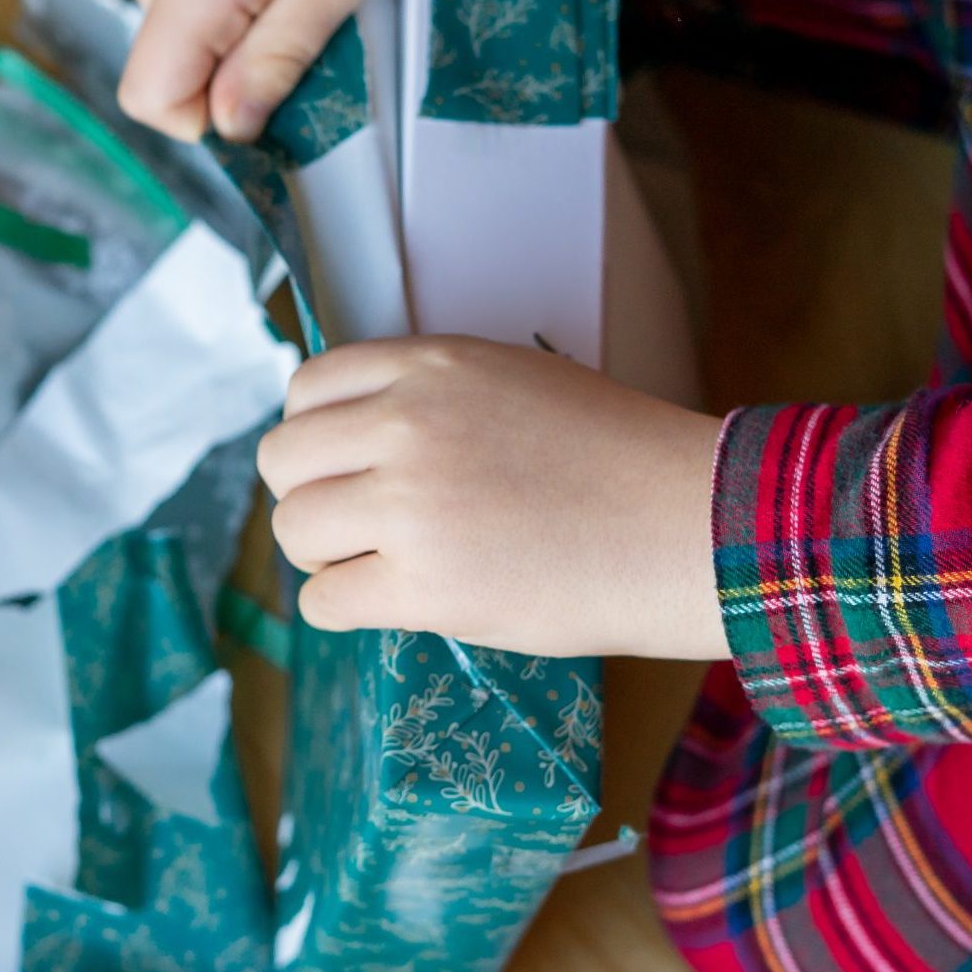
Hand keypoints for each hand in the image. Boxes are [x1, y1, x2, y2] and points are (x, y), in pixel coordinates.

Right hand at [119, 0, 452, 142]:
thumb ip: (273, 60)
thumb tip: (227, 129)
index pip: (148, 98)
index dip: (208, 119)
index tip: (273, 85)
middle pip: (165, 73)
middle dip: (231, 75)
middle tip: (303, 16)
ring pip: (179, 42)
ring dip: (236, 39)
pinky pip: (185, 4)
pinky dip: (230, 6)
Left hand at [257, 338, 729, 660]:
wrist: (688, 526)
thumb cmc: (614, 457)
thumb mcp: (511, 381)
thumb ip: (426, 396)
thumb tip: (346, 437)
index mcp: (430, 365)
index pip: (306, 387)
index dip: (314, 433)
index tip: (340, 463)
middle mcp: (408, 425)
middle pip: (283, 460)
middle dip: (309, 495)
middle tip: (353, 522)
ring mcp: (411, 506)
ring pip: (294, 531)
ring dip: (324, 554)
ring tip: (377, 563)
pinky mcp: (425, 585)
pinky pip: (324, 600)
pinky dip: (345, 606)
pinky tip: (390, 600)